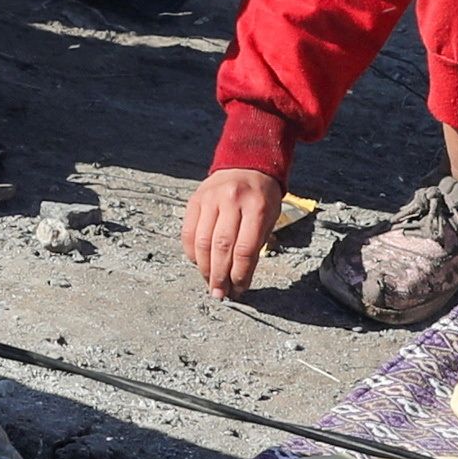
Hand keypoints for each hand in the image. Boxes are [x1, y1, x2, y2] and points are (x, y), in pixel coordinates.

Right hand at [183, 163, 285, 294]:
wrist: (246, 164)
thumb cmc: (261, 196)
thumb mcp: (269, 218)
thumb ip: (256, 246)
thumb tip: (240, 279)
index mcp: (256, 207)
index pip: (245, 249)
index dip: (240, 274)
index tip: (239, 290)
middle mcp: (232, 201)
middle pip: (222, 247)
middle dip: (220, 276)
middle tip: (220, 294)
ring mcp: (211, 199)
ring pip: (202, 242)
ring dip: (204, 268)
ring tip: (209, 283)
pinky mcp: (195, 200)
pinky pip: (188, 232)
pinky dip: (191, 252)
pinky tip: (198, 263)